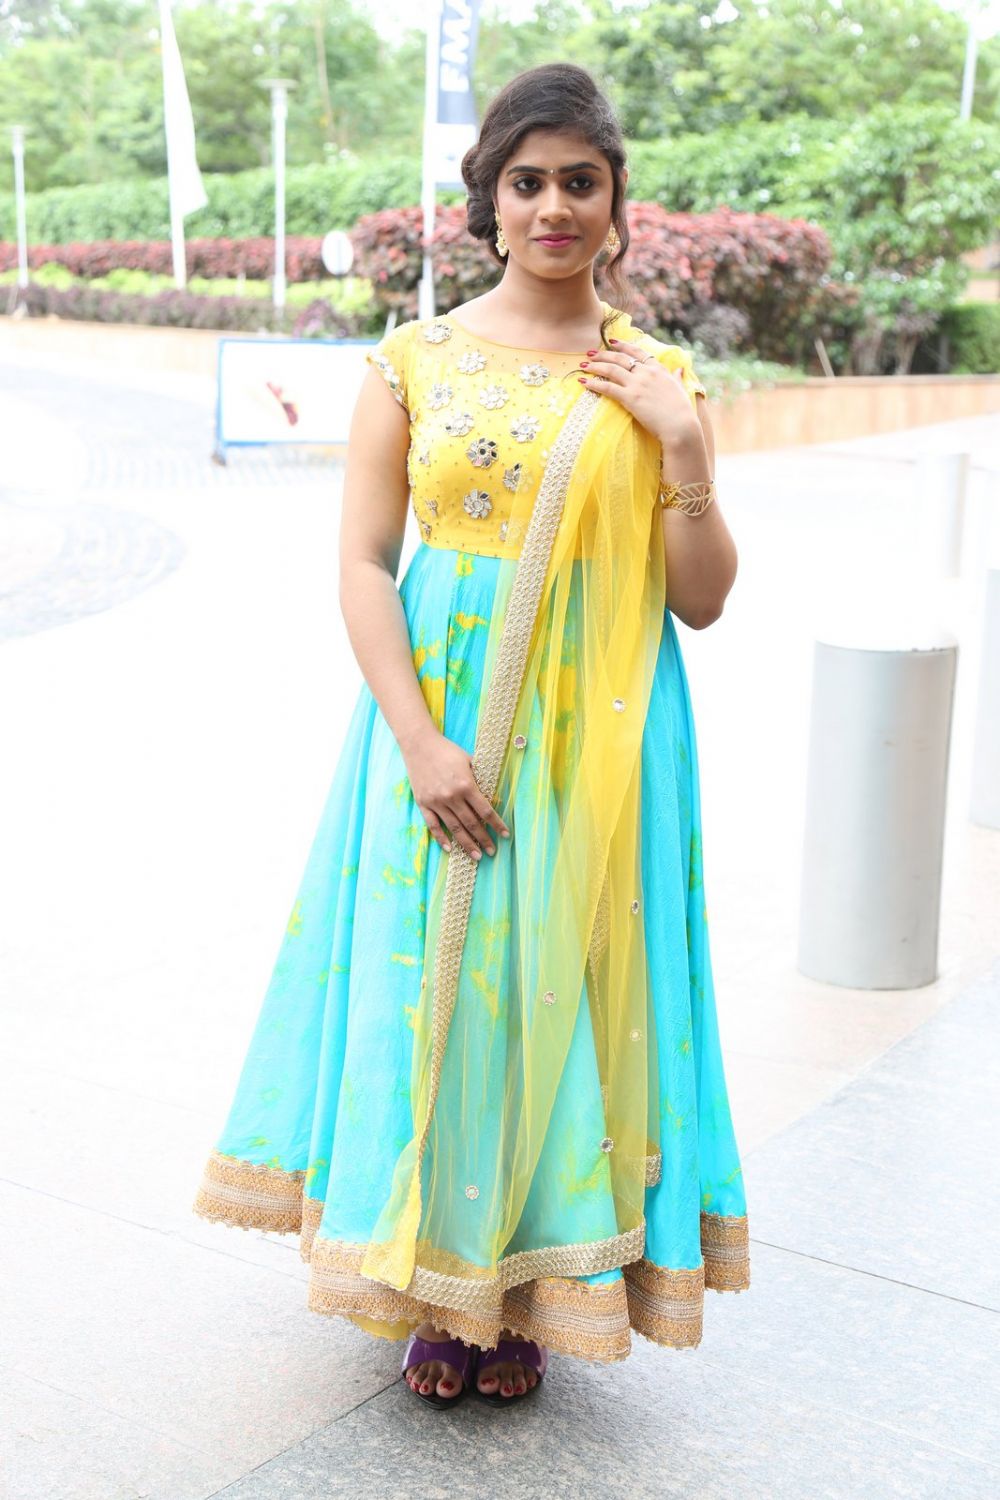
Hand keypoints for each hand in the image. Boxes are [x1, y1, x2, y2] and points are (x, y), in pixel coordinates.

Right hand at [403, 730, 509, 860]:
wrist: (419, 744)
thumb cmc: (447, 751)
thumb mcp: (469, 761)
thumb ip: (480, 779)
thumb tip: (492, 796)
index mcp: (466, 785)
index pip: (486, 811)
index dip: (497, 825)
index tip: (505, 835)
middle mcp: (452, 796)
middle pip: (472, 824)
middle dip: (484, 839)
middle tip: (492, 852)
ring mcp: (436, 802)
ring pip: (454, 828)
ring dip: (466, 844)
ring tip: (476, 855)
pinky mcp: (423, 803)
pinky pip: (433, 825)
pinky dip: (440, 838)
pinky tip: (449, 848)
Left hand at [578, 339, 699, 443]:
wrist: (680, 426)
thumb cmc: (682, 411)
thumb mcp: (679, 389)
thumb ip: (676, 377)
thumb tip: (680, 370)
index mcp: (658, 369)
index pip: (638, 352)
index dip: (623, 345)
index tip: (612, 341)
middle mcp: (646, 373)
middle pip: (620, 358)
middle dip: (603, 354)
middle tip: (590, 353)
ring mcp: (637, 384)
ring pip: (611, 370)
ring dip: (595, 366)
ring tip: (583, 365)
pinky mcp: (630, 398)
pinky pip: (608, 388)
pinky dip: (594, 384)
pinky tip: (584, 383)